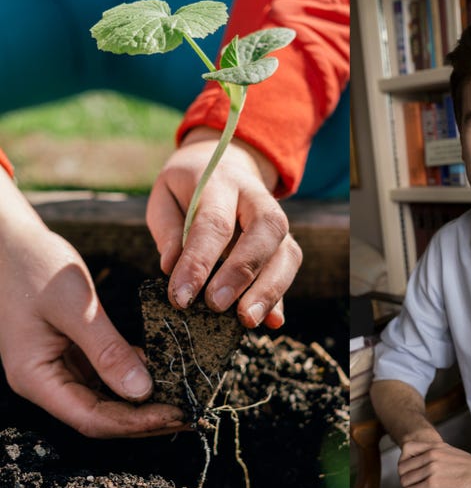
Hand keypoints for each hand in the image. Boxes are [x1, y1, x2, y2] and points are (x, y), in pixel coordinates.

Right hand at [0, 212, 184, 437]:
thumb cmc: (37, 267)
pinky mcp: (73, 354)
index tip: (176, 414)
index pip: (91, 418)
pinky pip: (108, 376)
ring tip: (184, 399)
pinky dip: (136, 377)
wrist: (14, 242)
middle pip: (101, 416)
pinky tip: (164, 373)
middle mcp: (46, 381)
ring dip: (144, 402)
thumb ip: (108, 350)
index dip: (135, 423)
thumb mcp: (77, 308)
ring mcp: (60, 369)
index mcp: (36, 378)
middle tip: (190, 413)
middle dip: (145, 419)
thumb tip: (142, 390)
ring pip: (107, 399)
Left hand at [146, 127, 301, 327]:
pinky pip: (288, 270)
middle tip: (217, 306)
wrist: (227, 165)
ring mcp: (277, 221)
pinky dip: (281, 298)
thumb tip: (171, 268)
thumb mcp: (165, 195)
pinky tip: (273, 322)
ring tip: (247, 320)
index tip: (181, 298)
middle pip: (265, 231)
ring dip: (269, 290)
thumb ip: (168, 229)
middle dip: (243, 272)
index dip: (198, 262)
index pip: (214, 223)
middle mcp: (257, 199)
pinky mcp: (284, 243)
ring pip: (286, 252)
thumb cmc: (188, 188)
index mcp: (221, 182)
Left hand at [399, 441, 470, 487]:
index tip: (409, 473)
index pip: (407, 449)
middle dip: (405, 479)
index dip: (405, 463)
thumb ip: (441, 457)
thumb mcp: (454, 455)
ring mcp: (430, 469)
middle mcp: (430, 455)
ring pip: (404, 480)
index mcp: (435, 447)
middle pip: (403, 467)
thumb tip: (436, 465)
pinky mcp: (432, 485)